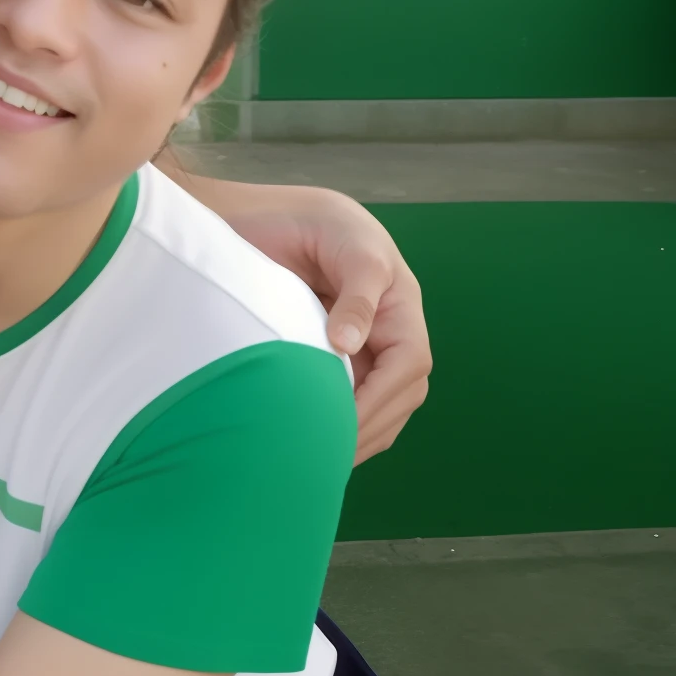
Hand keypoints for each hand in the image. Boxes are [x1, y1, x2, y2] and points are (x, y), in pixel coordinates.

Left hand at [156, 164, 430, 462]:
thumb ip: (357, 294)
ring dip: (356, 435)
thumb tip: (349, 344)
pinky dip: (338, 426)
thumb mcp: (348, 248)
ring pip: (377, 405)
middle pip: (400, 393)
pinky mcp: (329, 358)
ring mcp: (361, 347)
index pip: (409, 362)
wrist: (267, 215)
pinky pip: (346, 400)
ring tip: (319, 460)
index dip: (381, 395)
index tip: (344, 420)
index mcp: (399, 305)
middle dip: (369, 425)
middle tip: (328, 455)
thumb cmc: (313, 222)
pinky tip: (312, 444)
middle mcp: (386, 331)